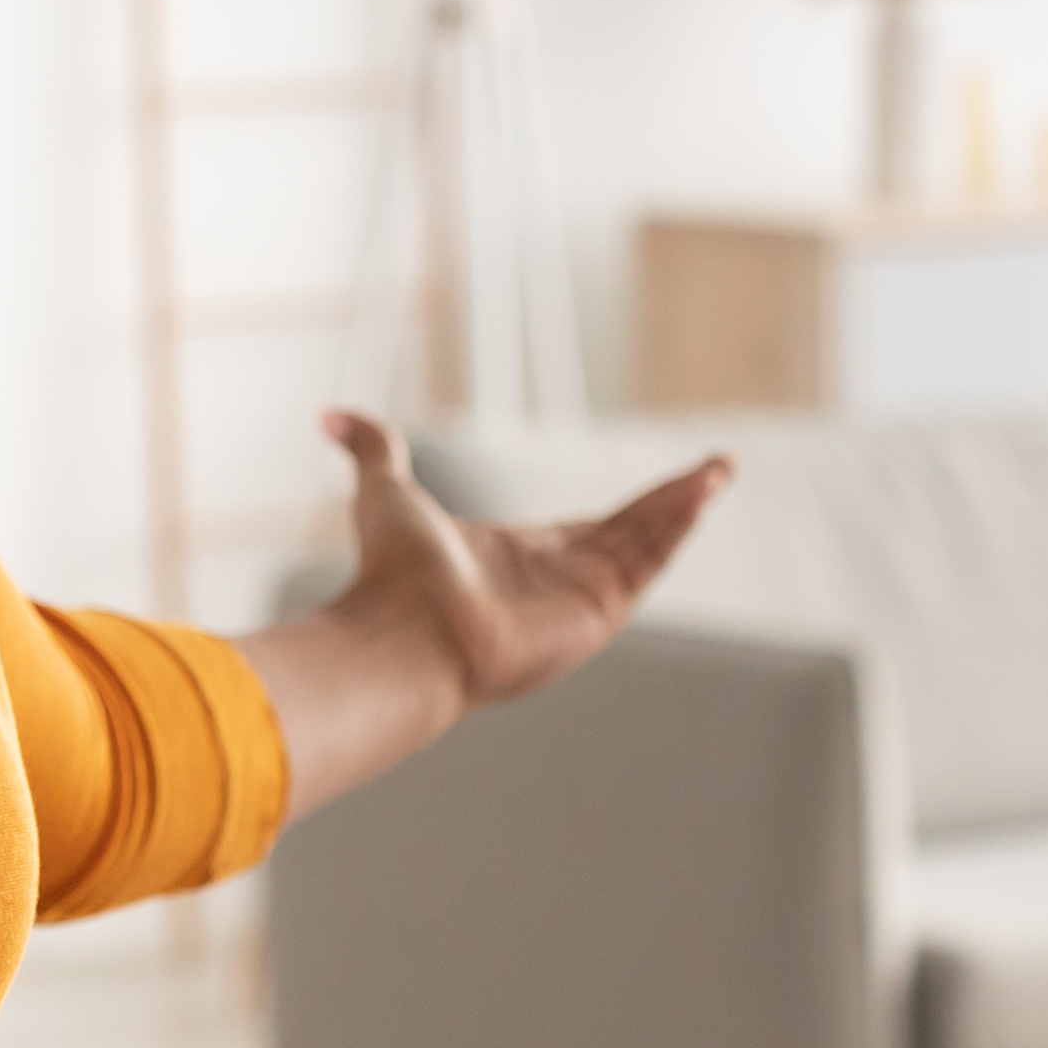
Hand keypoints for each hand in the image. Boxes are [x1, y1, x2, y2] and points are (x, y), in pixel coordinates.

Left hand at [244, 413, 729, 817]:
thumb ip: (372, 449)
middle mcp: (553, 584)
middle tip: (716, 469)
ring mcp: (579, 603)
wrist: (403, 633)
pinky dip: (677, 525)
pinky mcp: (596, 614)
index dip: (628, 507)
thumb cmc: (391, 572)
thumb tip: (327, 414)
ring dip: (684, 506)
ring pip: (647, 546)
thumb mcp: (385, 491)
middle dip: (673, 502)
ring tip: (720, 469)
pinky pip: (648, 563)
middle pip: (629, 535)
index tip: (667, 484)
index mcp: (516, 559)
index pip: (587, 530)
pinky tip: (703, 489)